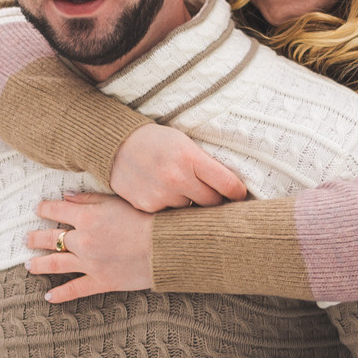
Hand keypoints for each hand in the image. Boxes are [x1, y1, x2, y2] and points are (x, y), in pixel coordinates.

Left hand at [25, 193, 151, 302]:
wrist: (164, 247)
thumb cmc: (147, 219)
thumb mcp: (118, 201)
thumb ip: (90, 199)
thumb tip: (67, 196)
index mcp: (86, 216)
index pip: (57, 210)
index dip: (45, 209)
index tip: (38, 209)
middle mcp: (82, 240)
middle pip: (51, 238)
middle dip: (36, 238)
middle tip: (26, 239)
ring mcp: (89, 263)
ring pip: (55, 264)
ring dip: (39, 264)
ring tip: (27, 265)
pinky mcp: (100, 281)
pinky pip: (74, 289)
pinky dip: (60, 294)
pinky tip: (48, 296)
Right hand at [107, 123, 249, 212]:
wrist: (117, 145)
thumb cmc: (157, 142)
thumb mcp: (184, 142)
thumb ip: (206, 164)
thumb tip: (232, 189)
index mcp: (190, 157)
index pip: (227, 185)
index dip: (238, 193)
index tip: (240, 195)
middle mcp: (176, 178)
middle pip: (212, 203)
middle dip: (214, 198)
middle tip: (209, 191)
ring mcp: (160, 195)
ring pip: (191, 210)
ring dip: (189, 203)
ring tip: (177, 186)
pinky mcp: (147, 207)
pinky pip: (170, 215)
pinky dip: (170, 206)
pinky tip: (161, 191)